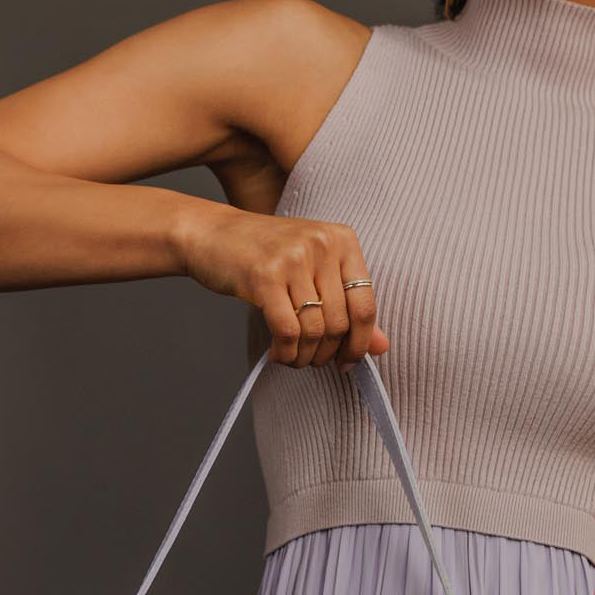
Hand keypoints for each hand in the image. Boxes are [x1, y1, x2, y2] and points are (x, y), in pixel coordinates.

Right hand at [176, 203, 390, 369]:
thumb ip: (349, 307)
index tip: (349, 361)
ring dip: (305, 356)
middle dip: (327, 353)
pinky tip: (279, 354)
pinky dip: (286, 353)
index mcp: (342, 239)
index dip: (361, 343)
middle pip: (340, 322)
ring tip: (294, 358)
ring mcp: (292, 258)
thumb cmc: (265, 255)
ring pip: (314, 330)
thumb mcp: (314, 272)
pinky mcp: (264, 276)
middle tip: (314, 361)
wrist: (210, 233)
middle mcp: (321, 244)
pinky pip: (288, 331)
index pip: (366, 304)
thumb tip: (383, 347)